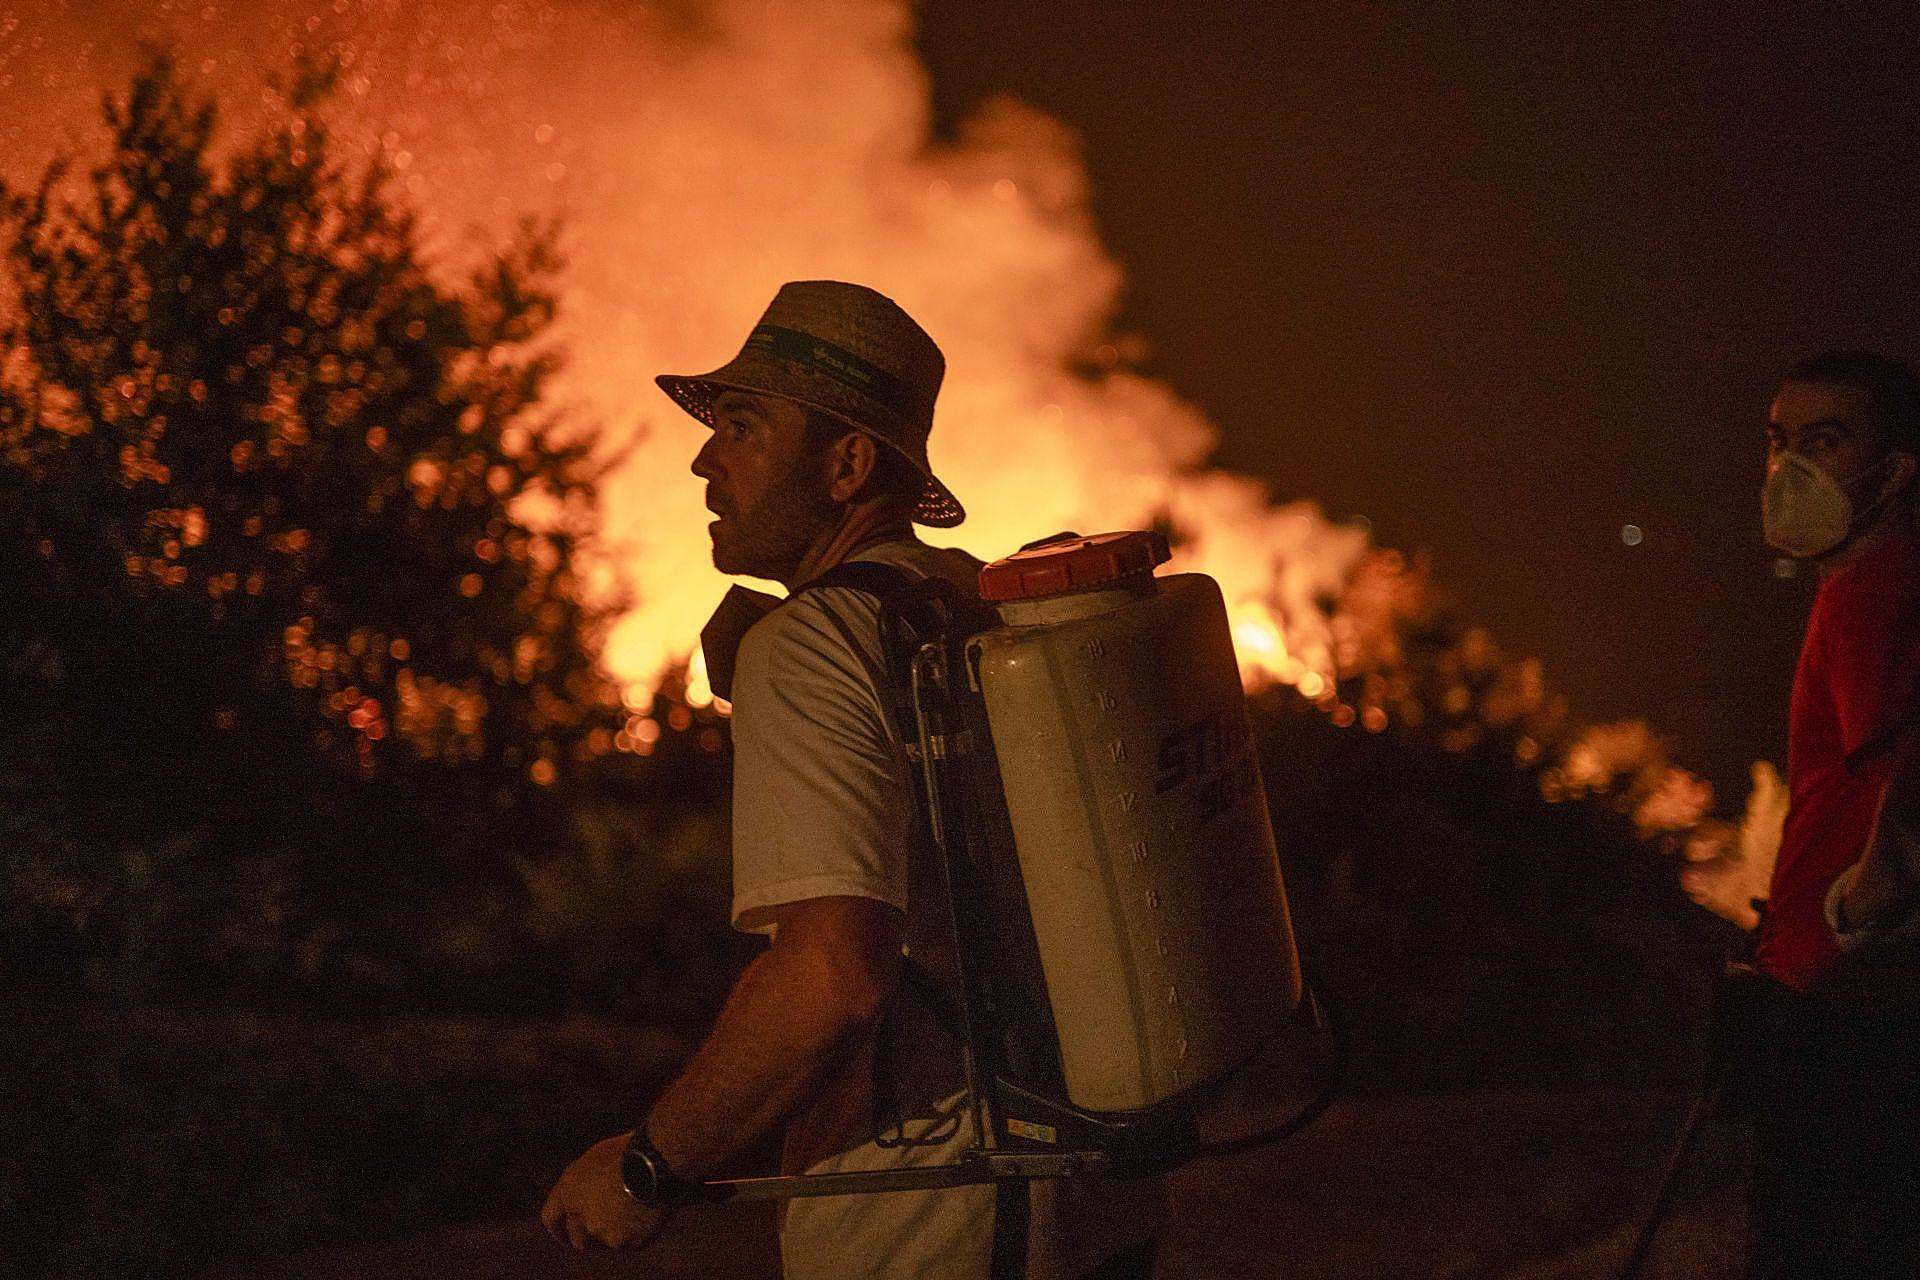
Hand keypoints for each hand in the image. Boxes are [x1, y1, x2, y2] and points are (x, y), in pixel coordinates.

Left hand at [540, 1132, 670, 1250]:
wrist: (655, 1162)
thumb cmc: (629, 1150)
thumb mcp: (596, 1157)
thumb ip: (585, 1180)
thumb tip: (589, 1189)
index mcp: (568, 1191)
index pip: (551, 1218)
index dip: (558, 1229)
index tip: (564, 1235)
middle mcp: (580, 1216)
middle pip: (577, 1238)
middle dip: (588, 1236)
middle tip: (604, 1227)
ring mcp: (602, 1232)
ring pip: (604, 1242)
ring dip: (612, 1235)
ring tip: (631, 1216)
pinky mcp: (626, 1242)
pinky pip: (629, 1244)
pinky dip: (635, 1235)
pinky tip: (646, 1217)